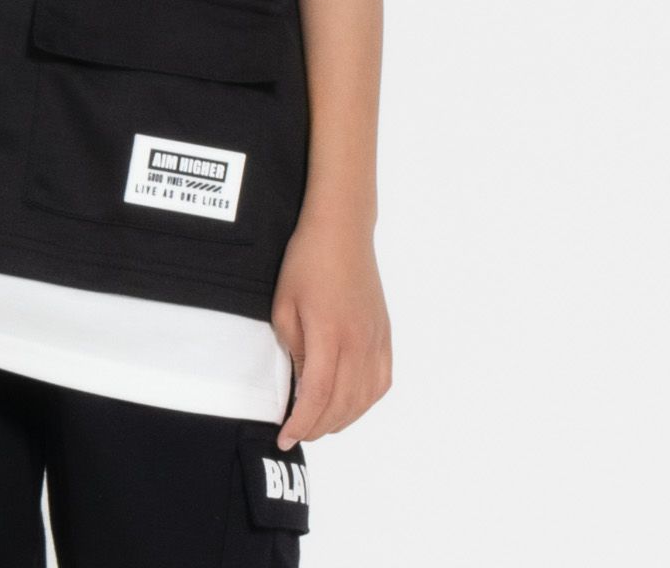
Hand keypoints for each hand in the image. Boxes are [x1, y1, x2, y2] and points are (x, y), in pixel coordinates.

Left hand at [270, 208, 392, 448]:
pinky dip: (365, 402)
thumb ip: (294, 349)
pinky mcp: (385, 335)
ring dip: (341, 419)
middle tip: (297, 433)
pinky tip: (349, 404)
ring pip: (365, 399)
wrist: (342, 231)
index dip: (301, 423)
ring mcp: (376, 340)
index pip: (318, 395)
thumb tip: (302, 384)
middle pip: (342, 404)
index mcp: (329, 334)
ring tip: (318, 423)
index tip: (284, 437)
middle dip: (317, 427)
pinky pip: (381, 382)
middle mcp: (359, 342)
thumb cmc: (306, 262)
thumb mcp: (285, 305)